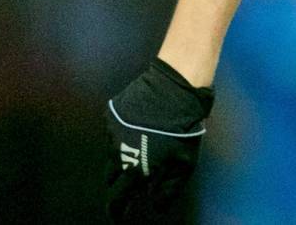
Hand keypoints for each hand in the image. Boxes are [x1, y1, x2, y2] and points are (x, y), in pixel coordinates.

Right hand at [105, 58, 214, 222]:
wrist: (176, 85)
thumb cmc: (185, 127)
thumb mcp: (185, 163)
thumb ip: (168, 189)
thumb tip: (155, 205)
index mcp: (134, 169)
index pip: (116, 199)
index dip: (116, 210)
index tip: (118, 215)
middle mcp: (117, 153)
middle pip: (112, 177)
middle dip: (121, 182)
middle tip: (136, 179)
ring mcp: (111, 131)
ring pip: (113, 152)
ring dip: (125, 154)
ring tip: (147, 142)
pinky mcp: (110, 113)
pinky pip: (114, 131)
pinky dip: (124, 133)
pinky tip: (142, 123)